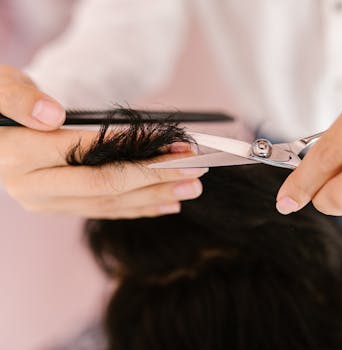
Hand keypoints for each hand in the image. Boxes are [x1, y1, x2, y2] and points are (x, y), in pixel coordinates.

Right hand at [0, 66, 206, 217]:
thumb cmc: (2, 101)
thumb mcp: (3, 85)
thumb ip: (20, 98)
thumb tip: (53, 116)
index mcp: (20, 156)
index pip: (92, 156)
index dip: (140, 154)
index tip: (179, 150)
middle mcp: (32, 187)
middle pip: (106, 186)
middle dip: (156, 180)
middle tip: (197, 175)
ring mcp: (45, 201)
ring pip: (108, 203)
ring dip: (153, 197)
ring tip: (190, 189)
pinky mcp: (58, 205)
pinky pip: (103, 209)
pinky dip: (136, 207)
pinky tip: (165, 205)